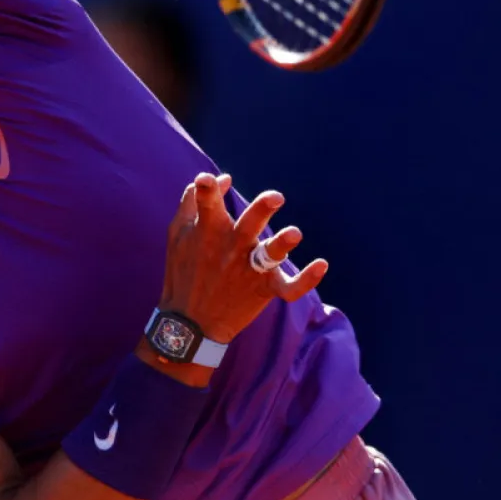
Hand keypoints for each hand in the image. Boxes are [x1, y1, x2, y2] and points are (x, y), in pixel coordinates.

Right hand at [159, 173, 329, 344]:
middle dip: (262, 210)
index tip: (207, 181)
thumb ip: (194, 200)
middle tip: (276, 197)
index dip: (206, 190)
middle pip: (248, 224)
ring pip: (269, 255)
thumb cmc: (183, 269)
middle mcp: (231, 247)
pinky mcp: (264, 289)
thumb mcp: (178, 232)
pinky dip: (306, 280)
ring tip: (294, 234)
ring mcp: (248, 269)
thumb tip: (225, 177)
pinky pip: (289, 288)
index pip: (207, 203)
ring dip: (282, 244)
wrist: (189, 322)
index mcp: (208, 229)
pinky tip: (322, 264)